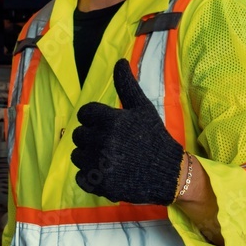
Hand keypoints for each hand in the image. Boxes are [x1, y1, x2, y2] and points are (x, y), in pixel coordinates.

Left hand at [71, 59, 184, 204]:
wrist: (169, 173)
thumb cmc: (154, 137)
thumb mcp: (142, 109)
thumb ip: (127, 85)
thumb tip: (119, 61)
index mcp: (112, 120)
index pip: (85, 114)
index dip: (93, 119)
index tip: (105, 126)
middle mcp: (104, 141)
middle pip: (78, 135)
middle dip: (91, 138)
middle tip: (110, 144)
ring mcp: (101, 164)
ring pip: (77, 156)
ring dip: (89, 157)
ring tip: (109, 158)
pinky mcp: (100, 184)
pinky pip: (80, 177)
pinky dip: (90, 176)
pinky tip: (106, 172)